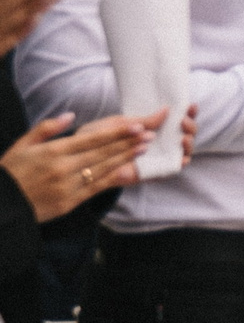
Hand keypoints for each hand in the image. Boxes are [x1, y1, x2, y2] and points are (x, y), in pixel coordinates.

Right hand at [1, 110, 160, 219]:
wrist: (0, 207)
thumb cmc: (9, 173)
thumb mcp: (21, 146)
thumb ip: (46, 129)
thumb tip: (70, 114)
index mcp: (52, 152)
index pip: (91, 139)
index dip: (116, 133)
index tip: (135, 125)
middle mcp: (62, 168)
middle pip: (102, 153)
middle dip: (127, 143)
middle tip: (149, 134)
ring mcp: (67, 186)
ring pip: (102, 169)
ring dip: (125, 158)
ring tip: (144, 148)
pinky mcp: (69, 202)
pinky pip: (95, 188)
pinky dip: (113, 178)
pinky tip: (127, 170)